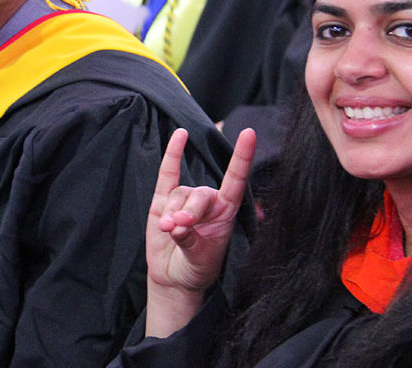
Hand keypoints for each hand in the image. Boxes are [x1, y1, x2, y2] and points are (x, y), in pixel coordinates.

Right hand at [143, 128, 254, 337]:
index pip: (236, 181)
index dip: (242, 158)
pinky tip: (180, 136)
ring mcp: (185, 200)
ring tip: (168, 230)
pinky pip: (168, 173)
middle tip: (180, 228)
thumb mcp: (199, 260)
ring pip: (180, 194)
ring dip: (173, 212)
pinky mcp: (163, 202)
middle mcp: (208, 202)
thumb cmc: (195, 269)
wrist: (174, 278)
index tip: (249, 133)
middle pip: (200, 193)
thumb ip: (190, 241)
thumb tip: (176, 224)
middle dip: (190, 211)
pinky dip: (173, 154)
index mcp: (226, 213)